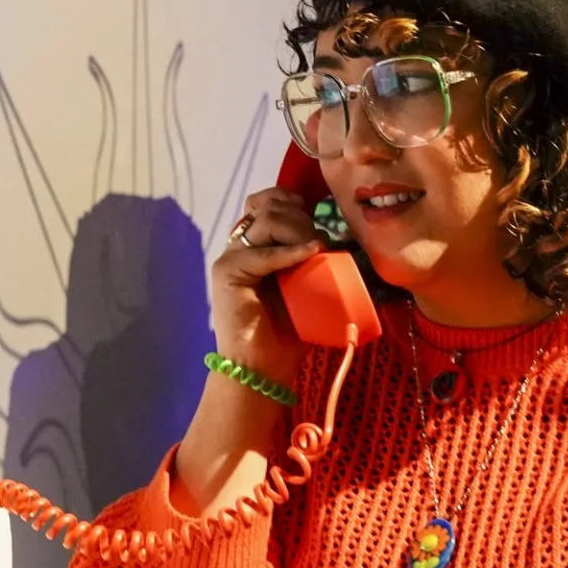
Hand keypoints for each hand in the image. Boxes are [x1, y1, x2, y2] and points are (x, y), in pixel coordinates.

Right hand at [212, 188, 323, 385]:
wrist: (263, 367)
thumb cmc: (288, 332)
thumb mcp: (309, 286)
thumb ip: (315, 261)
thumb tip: (340, 239)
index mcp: (259, 245)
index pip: (269, 201)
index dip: (292, 200)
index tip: (315, 215)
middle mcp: (243, 245)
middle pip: (270, 205)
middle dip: (301, 218)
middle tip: (318, 246)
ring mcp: (233, 256)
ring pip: (266, 220)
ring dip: (296, 231)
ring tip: (314, 253)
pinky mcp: (227, 270)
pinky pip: (261, 254)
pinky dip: (288, 253)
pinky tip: (310, 253)